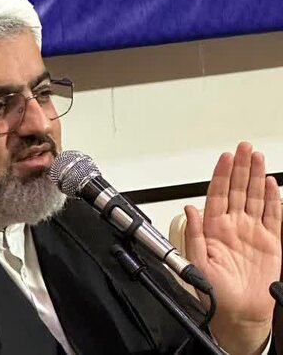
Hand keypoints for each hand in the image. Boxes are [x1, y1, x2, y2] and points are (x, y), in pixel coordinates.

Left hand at [185, 142, 281, 354]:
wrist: (239, 314)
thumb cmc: (216, 292)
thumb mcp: (197, 262)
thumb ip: (193, 234)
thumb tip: (189, 209)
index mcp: (214, 229)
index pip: (218, 194)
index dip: (221, 175)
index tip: (225, 157)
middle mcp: (233, 226)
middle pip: (238, 189)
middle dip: (240, 167)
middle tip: (243, 148)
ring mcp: (252, 232)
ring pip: (255, 197)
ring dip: (255, 176)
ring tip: (256, 157)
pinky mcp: (270, 242)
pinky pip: (273, 215)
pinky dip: (272, 199)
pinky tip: (270, 183)